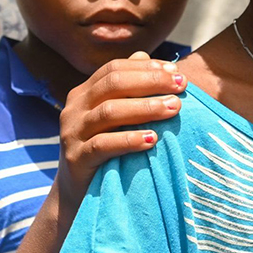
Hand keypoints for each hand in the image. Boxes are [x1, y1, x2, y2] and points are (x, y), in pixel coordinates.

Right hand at [57, 52, 185, 204]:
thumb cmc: (105, 152)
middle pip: (113, 84)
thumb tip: (145, 57)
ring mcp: (72, 133)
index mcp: (84, 93)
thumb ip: (127, 89)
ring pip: (109, 111)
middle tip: (181, 87)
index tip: (176, 72)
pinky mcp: (76, 158)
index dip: (146, 68)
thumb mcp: (114, 119)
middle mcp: (74, 108)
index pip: (114, 69)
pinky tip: (152, 140)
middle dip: (151, 82)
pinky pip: (102, 144)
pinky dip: (128, 140)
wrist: (78, 195)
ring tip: (173, 109)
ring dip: (145, 108)